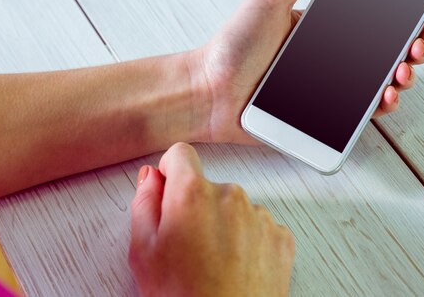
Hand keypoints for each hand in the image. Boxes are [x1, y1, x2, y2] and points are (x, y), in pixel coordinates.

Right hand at [129, 142, 294, 296]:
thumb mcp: (143, 252)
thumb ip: (144, 203)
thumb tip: (151, 179)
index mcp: (192, 194)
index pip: (180, 155)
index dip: (170, 173)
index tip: (169, 190)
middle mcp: (230, 197)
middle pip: (208, 185)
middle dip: (196, 206)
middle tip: (187, 246)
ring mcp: (259, 216)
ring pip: (234, 207)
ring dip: (224, 224)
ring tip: (212, 263)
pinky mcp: (280, 236)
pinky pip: (259, 226)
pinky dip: (248, 240)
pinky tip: (234, 267)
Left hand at [192, 0, 423, 143]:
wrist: (209, 92)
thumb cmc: (232, 45)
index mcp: (321, 28)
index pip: (376, 21)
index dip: (410, 21)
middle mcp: (328, 58)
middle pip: (385, 53)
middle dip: (414, 50)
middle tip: (419, 50)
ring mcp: (326, 87)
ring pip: (378, 84)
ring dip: (402, 79)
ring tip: (403, 75)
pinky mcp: (319, 116)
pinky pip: (358, 113)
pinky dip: (379, 107)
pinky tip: (387, 99)